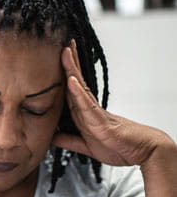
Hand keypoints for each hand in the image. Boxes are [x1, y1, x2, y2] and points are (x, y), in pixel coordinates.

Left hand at [52, 40, 169, 165]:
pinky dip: (78, 93)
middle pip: (75, 83)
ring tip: (66, 52)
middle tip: (62, 44)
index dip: (63, 75)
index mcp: (85, 114)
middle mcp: (90, 109)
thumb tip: (52, 138)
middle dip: (68, 64)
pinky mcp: (101, 122)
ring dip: (71, 70)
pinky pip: (88, 105)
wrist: (144, 152)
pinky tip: (71, 80)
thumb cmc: (119, 146)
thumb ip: (70, 141)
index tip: (58, 60)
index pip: (71, 91)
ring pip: (80, 88)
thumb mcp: (87, 146)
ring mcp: (96, 113)